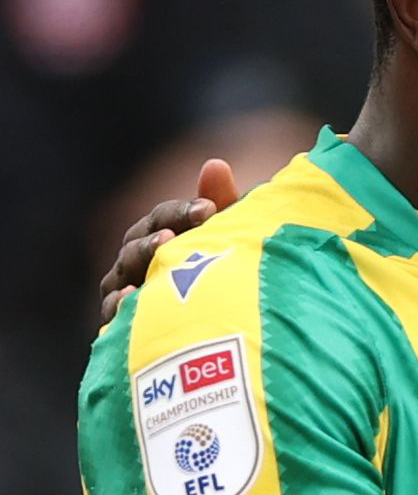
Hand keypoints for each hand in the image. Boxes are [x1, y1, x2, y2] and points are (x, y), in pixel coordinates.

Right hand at [101, 157, 239, 322]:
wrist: (215, 330)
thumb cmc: (222, 275)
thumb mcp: (227, 240)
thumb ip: (223, 204)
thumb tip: (214, 164)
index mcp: (162, 236)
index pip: (166, 218)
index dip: (184, 212)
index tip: (209, 209)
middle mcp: (139, 258)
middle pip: (140, 239)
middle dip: (159, 233)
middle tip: (177, 234)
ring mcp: (126, 287)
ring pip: (125, 269)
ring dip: (141, 259)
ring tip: (161, 252)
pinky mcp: (119, 320)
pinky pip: (113, 309)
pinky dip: (119, 302)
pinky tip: (132, 296)